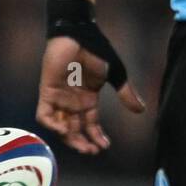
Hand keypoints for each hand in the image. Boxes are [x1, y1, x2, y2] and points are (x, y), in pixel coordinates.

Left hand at [36, 36, 144, 154]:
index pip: (90, 124)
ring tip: (83, 146)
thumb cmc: (95, 50)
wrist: (78, 34)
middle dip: (83, 142)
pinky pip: (44, 114)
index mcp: (87, 99)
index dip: (97, 137)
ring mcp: (59, 98)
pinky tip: (64, 131)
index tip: (105, 146)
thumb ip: (125, 93)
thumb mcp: (116, 75)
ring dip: (70, 139)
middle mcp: (72, 102)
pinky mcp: (48, 92)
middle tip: (92, 151)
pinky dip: (52, 125)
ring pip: (60, 126)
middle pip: (75, 129)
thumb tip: (141, 110)